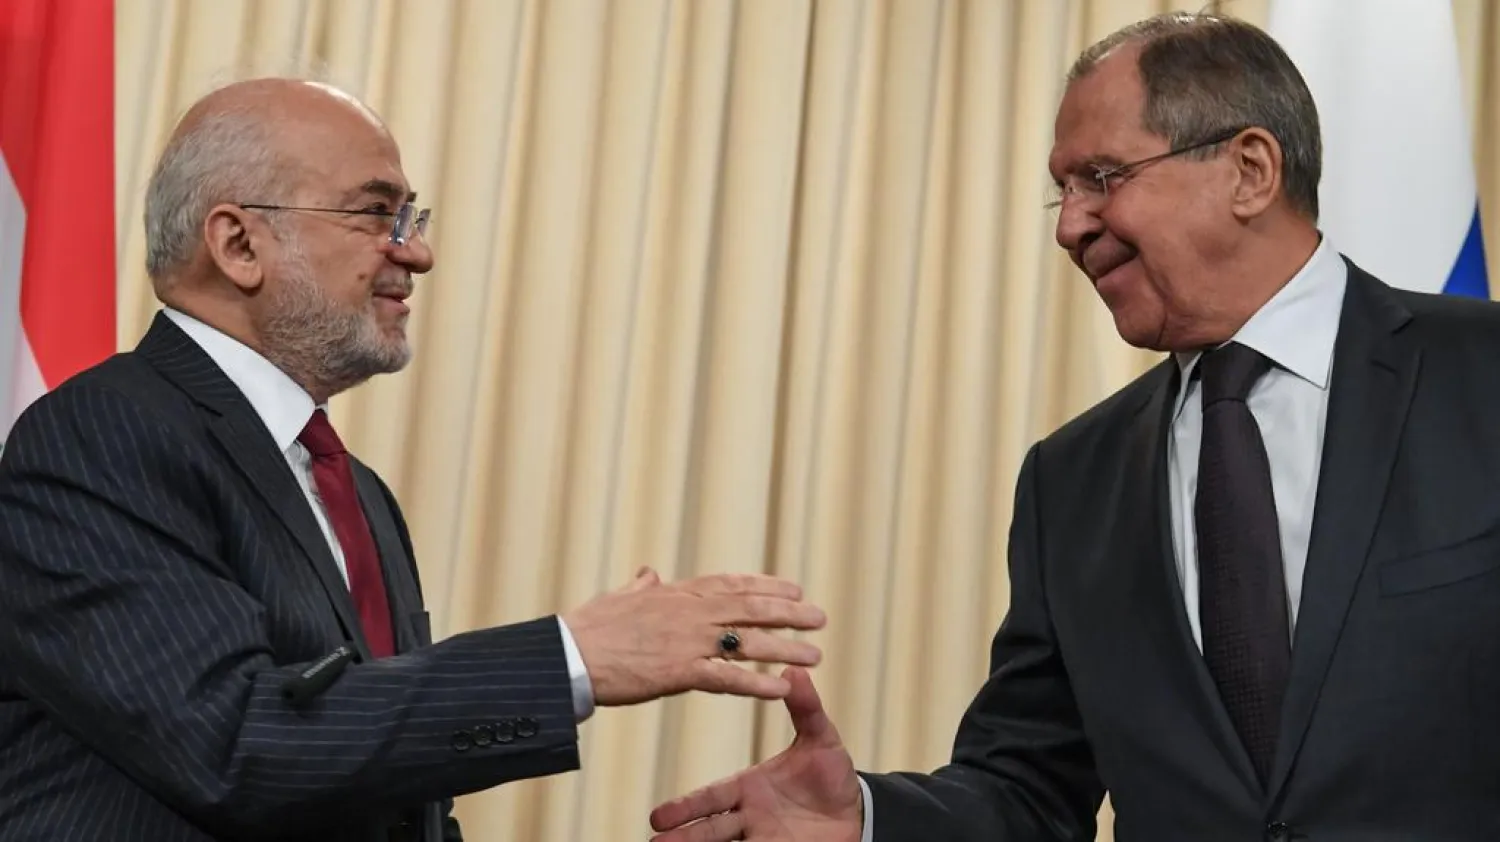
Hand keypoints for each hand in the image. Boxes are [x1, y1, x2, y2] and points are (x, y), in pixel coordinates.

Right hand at [563, 568, 826, 705]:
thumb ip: (641, 587)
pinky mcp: (679, 672)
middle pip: (750, 609)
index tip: (794, 589)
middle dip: (789, 613)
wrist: (568, 654)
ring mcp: (687, 641)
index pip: (731, 584)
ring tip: (814, 655)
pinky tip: (780, 688)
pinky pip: (727, 678)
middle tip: (819, 619)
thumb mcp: (619, 598)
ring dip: (785, 648)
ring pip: (748, 642)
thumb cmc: (587, 628)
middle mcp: (689, 612)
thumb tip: (648, 572)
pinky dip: (756, 682)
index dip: (766, 586)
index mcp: (676, 593)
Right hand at [649, 667, 862, 841]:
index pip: (711, 797)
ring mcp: (762, 838)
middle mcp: (750, 816)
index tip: (659, 816)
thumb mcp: (821, 738)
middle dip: (685, 837)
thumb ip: (805, 708)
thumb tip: (794, 671)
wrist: (860, 812)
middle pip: (711, 828)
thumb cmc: (833, 774)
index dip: (686, 807)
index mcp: (750, 786)